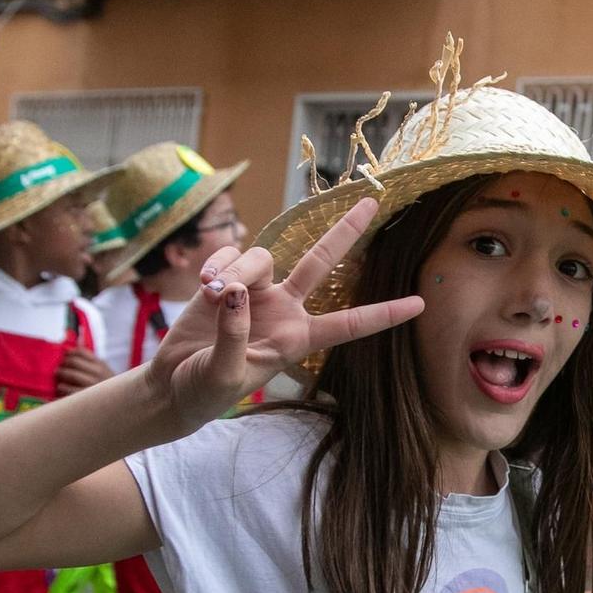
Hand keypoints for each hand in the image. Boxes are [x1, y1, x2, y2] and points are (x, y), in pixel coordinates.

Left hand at [56, 347, 113, 395]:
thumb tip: (71, 347)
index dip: (70, 352)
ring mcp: (93, 386)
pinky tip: (60, 389)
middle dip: (64, 363)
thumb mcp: (104, 372)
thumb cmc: (106, 388)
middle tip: (59, 367)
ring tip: (58, 377)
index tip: (65, 355)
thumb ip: (90, 360)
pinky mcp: (86, 399)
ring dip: (61, 374)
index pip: (82, 352)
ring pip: (71, 375)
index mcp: (102, 366)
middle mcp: (98, 374)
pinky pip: (69, 391)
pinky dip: (62, 388)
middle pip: (74, 362)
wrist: (118, 405)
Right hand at [152, 197, 424, 430]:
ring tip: (212, 293)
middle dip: (345, 231)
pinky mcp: (227, 279)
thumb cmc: (204, 391)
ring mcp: (257, 292)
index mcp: (297, 339)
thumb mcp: (222, 374)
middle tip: (372, 201)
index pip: (349, 325)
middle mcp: (284, 310)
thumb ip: (233, 334)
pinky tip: (202, 284)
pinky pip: (230, 256)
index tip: (420, 304)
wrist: (172, 386)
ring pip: (261, 258)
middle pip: (320, 263)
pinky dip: (216, 264)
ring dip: (236, 269)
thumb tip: (235, 293)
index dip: (384, 314)